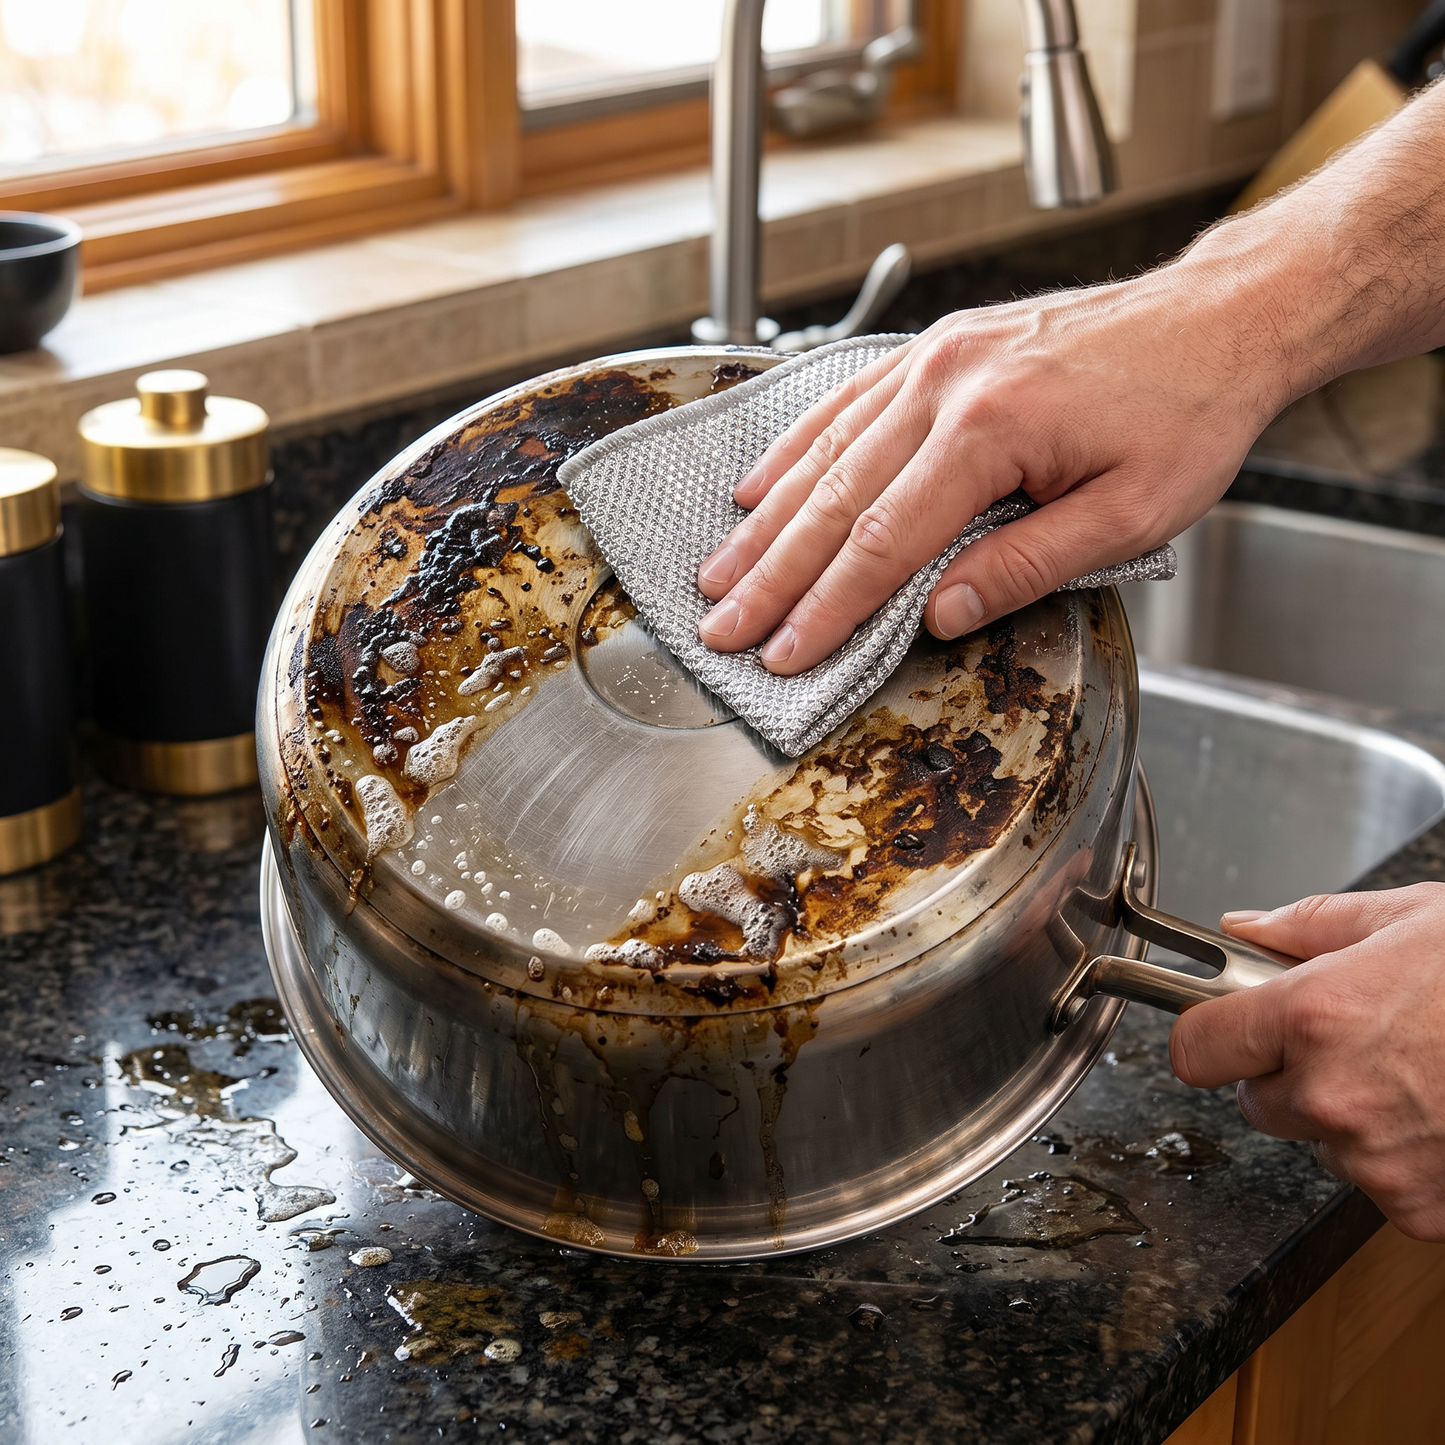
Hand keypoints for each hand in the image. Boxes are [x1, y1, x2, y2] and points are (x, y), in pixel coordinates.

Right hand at [694, 262, 1287, 673]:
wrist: (1219, 319)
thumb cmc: (1187, 413)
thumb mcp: (1132, 514)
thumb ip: (1027, 566)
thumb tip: (939, 613)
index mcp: (992, 429)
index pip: (885, 541)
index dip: (827, 607)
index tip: (785, 652)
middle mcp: (946, 385)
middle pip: (835, 499)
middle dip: (772, 575)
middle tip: (721, 625)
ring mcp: (935, 360)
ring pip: (825, 452)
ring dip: (767, 521)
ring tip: (720, 572)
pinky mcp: (937, 351)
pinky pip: (845, 401)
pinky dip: (794, 448)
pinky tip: (759, 486)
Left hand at [1170, 884, 1444, 1240]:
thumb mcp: (1403, 917)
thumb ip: (1306, 926)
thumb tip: (1242, 928)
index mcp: (1313, 1015)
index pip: (1195, 1049)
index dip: (1207, 1035)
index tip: (1221, 1029)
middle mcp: (1332, 1093)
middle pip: (1255, 1101)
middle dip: (1285, 1074)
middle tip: (1348, 1043)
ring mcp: (1374, 1158)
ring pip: (1316, 1143)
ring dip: (1344, 1118)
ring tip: (1411, 1074)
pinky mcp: (1416, 1206)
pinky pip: (1374, 1184)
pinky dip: (1397, 1160)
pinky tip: (1437, 1116)